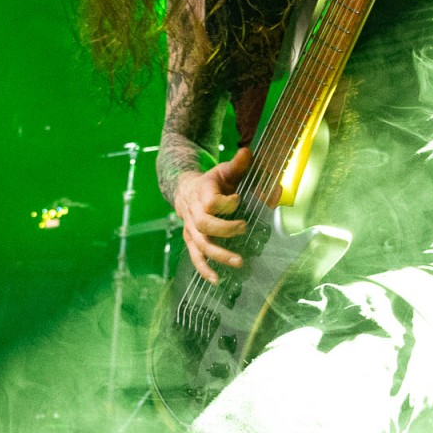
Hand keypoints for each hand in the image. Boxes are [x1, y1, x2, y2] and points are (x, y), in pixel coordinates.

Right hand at [175, 146, 252, 283]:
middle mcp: (194, 212)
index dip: (226, 202)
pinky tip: (216, 280)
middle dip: (225, 230)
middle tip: (244, 228)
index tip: (239, 199)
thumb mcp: (223, 170)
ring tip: (239, 262)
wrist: (185, 190)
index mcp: (201, 192)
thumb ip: (237, 164)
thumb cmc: (211, 182)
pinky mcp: (191, 240)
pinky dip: (204, 270)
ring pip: (201, 244)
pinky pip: (195, 256)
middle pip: (205, 224)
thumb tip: (248, 151)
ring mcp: (191, 228)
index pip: (211, 201)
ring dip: (219, 255)